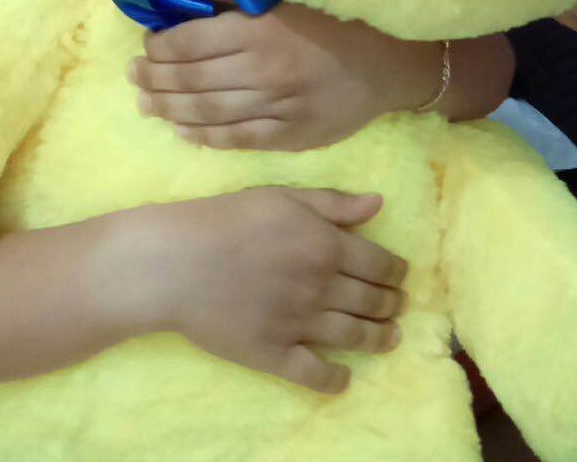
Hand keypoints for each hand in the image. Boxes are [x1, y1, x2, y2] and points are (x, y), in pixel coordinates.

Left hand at [128, 0, 443, 150]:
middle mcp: (263, 72)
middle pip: (190, 81)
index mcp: (260, 30)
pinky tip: (183, 131)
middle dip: (154, 80)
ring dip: (170, 110)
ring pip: (206, 114)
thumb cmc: (337, 20)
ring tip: (147, 105)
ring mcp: (277, 109)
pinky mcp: (290, 136)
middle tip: (134, 77)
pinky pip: (236, 139)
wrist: (392, 64)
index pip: (189, 43)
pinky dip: (203, 137)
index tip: (147, 45)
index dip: (159, 47)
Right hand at [130, 187, 406, 393]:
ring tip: (389, 338)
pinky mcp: (274, 354)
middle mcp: (321, 287)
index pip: (381, 265)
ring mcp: (299, 324)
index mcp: (326, 246)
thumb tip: (378, 205)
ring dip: (380, 338)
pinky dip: (335, 379)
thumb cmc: (226, 220)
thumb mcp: (281, 197)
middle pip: (374, 302)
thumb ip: (331, 204)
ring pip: (356, 337)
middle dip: (393, 305)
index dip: (397, 272)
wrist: (176, 261)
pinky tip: (342, 376)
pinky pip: (315, 374)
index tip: (400, 276)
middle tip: (397, 307)